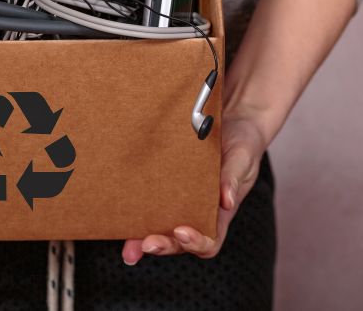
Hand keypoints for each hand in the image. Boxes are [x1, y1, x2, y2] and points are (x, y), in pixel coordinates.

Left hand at [122, 108, 267, 263]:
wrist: (232, 117)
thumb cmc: (242, 142)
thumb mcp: (243, 158)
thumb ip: (234, 178)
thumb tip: (227, 201)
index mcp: (219, 212)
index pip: (209, 241)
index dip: (195, 243)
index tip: (182, 232)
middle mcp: (197, 210)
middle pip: (178, 241)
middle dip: (162, 245)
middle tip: (145, 244)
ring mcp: (179, 198)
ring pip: (158, 226)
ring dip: (141, 238)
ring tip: (127, 245)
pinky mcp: (164, 182)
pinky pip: (148, 200)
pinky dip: (133, 209)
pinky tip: (120, 210)